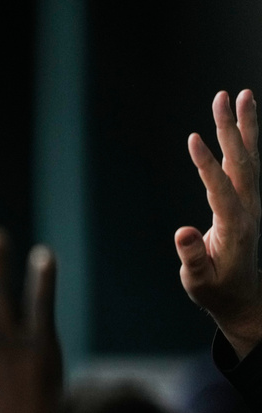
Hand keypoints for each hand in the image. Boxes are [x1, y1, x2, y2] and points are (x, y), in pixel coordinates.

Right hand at [175, 89, 261, 358]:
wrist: (244, 297)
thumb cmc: (216, 290)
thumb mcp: (199, 281)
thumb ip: (192, 258)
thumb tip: (183, 233)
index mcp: (235, 227)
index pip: (220, 188)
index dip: (206, 165)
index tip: (194, 139)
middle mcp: (248, 210)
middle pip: (242, 162)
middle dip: (232, 129)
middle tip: (224, 97)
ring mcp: (250, 204)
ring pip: (248, 158)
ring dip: (243, 126)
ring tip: (239, 95)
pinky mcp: (246, 202)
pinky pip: (245, 165)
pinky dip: (241, 141)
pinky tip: (237, 123)